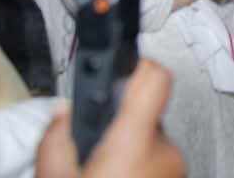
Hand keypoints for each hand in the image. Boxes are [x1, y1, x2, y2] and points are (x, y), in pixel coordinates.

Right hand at [36, 59, 184, 177]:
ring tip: (100, 171)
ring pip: (150, 138)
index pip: (155, 77)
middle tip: (91, 148)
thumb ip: (56, 139)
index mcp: (134, 142)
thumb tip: (63, 112)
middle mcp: (164, 150)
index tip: (118, 70)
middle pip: (145, 112)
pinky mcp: (178, 177)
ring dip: (127, 148)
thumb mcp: (55, 177)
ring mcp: (175, 166)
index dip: (136, 67)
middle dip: (118, 123)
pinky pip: (157, 159)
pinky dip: (138, 165)